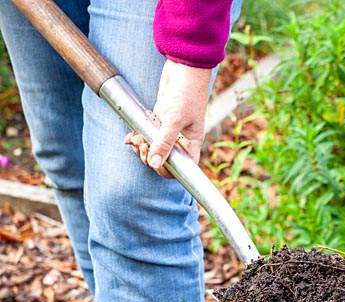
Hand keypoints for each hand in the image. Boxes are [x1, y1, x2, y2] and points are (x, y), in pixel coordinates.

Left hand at [125, 59, 210, 175]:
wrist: (184, 66)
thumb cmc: (186, 92)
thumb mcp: (174, 120)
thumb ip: (164, 143)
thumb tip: (155, 164)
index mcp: (192, 144)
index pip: (182, 168)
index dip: (167, 170)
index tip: (154, 163)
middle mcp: (182, 140)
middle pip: (164, 160)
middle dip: (150, 156)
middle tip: (142, 146)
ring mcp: (170, 130)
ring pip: (154, 148)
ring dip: (142, 147)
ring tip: (136, 139)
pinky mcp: (160, 120)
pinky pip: (148, 135)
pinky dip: (139, 137)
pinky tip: (131, 137)